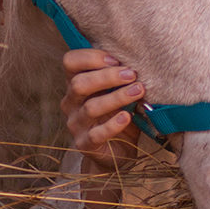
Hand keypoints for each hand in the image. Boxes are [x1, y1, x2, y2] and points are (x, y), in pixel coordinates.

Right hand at [59, 48, 142, 174]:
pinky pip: (96, 134)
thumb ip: (120, 76)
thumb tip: (139, 59)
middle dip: (107, 76)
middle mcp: (71, 102)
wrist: (116, 150)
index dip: (91, 57)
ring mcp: (76, 124)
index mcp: (75, 83)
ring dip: (117, 97)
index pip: (70, 62)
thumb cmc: (118, 112)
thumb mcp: (117, 90)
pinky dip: (113, 125)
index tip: (116, 59)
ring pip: (90, 108)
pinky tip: (127, 117)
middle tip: (132, 74)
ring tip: (138, 91)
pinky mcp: (85, 144)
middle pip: (79, 83)